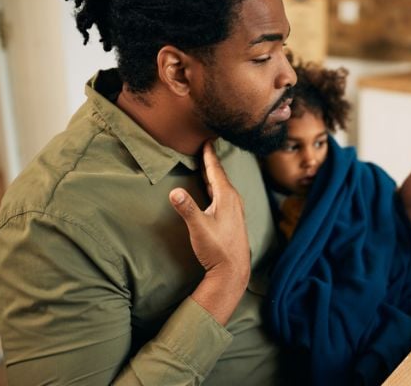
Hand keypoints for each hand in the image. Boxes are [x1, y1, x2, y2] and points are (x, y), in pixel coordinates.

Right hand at [169, 141, 250, 323]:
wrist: (233, 270)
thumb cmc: (217, 249)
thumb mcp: (199, 228)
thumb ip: (187, 209)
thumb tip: (174, 192)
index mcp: (226, 197)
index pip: (216, 170)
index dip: (209, 155)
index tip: (206, 140)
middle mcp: (234, 200)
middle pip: (220, 175)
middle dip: (211, 161)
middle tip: (205, 147)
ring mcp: (235, 210)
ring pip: (223, 186)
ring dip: (214, 174)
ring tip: (207, 165)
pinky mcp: (234, 219)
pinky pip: (225, 195)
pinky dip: (217, 186)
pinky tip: (214, 191)